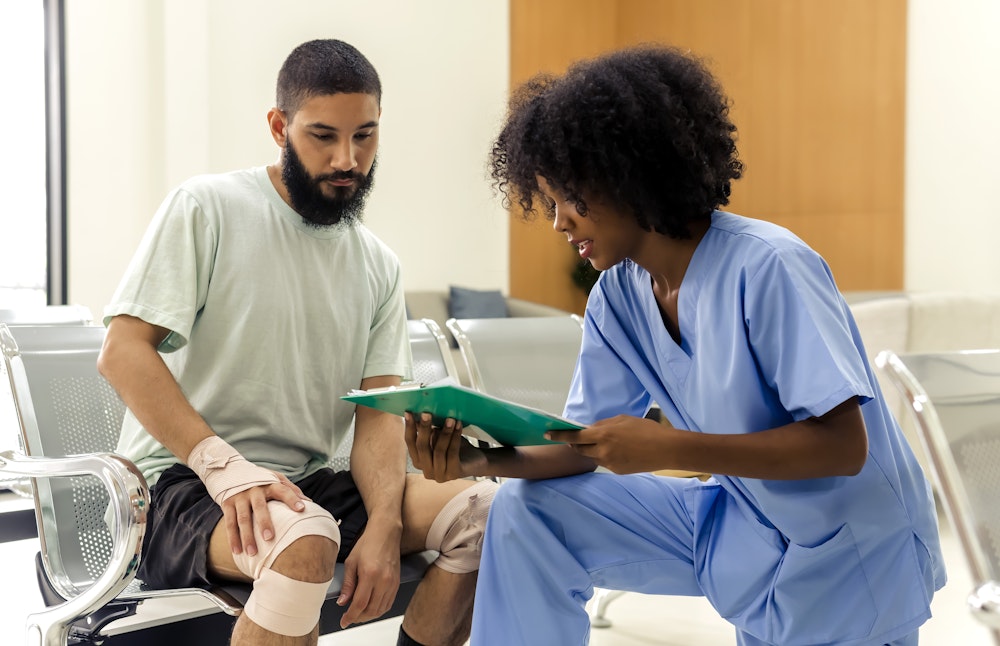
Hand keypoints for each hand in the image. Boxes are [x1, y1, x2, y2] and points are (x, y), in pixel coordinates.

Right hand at [219, 472, 309, 556]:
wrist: (231, 470)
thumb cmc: (260, 480)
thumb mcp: (275, 478)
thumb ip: (290, 489)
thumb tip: (309, 502)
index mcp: (269, 483)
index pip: (283, 490)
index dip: (292, 499)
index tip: (302, 509)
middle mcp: (254, 489)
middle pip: (259, 507)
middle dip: (264, 522)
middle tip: (270, 538)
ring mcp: (239, 497)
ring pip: (242, 519)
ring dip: (246, 536)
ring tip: (252, 552)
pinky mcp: (227, 503)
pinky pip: (229, 523)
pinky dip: (232, 538)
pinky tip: (237, 552)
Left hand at [337, 520, 401, 627]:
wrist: (386, 533)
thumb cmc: (368, 543)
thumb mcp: (351, 562)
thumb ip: (348, 584)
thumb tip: (342, 602)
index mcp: (370, 575)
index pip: (359, 604)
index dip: (350, 616)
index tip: (344, 622)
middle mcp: (384, 581)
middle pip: (371, 610)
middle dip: (358, 618)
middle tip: (349, 618)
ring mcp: (392, 583)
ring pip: (381, 609)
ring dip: (369, 616)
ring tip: (358, 614)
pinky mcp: (397, 583)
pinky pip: (389, 603)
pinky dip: (379, 610)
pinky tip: (371, 608)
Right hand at [404, 411, 486, 481]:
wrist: (475, 462)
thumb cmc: (453, 447)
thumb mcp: (438, 437)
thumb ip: (427, 430)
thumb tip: (417, 413)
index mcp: (419, 462)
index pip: (410, 443)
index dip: (409, 428)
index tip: (409, 412)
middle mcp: (427, 472)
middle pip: (422, 448)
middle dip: (424, 429)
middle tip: (427, 414)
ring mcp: (440, 475)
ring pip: (438, 451)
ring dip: (444, 433)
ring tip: (450, 419)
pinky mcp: (454, 474)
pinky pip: (452, 453)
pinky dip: (455, 438)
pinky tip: (458, 426)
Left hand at [546, 415, 675, 473]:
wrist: (666, 450)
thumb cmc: (646, 430)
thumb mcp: (622, 420)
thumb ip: (604, 424)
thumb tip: (591, 428)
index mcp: (603, 434)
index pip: (574, 436)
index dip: (559, 436)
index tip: (547, 434)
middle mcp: (602, 450)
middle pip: (579, 449)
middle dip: (575, 444)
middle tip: (574, 440)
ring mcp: (609, 463)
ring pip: (592, 457)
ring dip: (592, 450)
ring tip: (605, 443)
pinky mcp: (617, 471)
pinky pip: (605, 462)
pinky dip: (606, 456)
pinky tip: (620, 451)